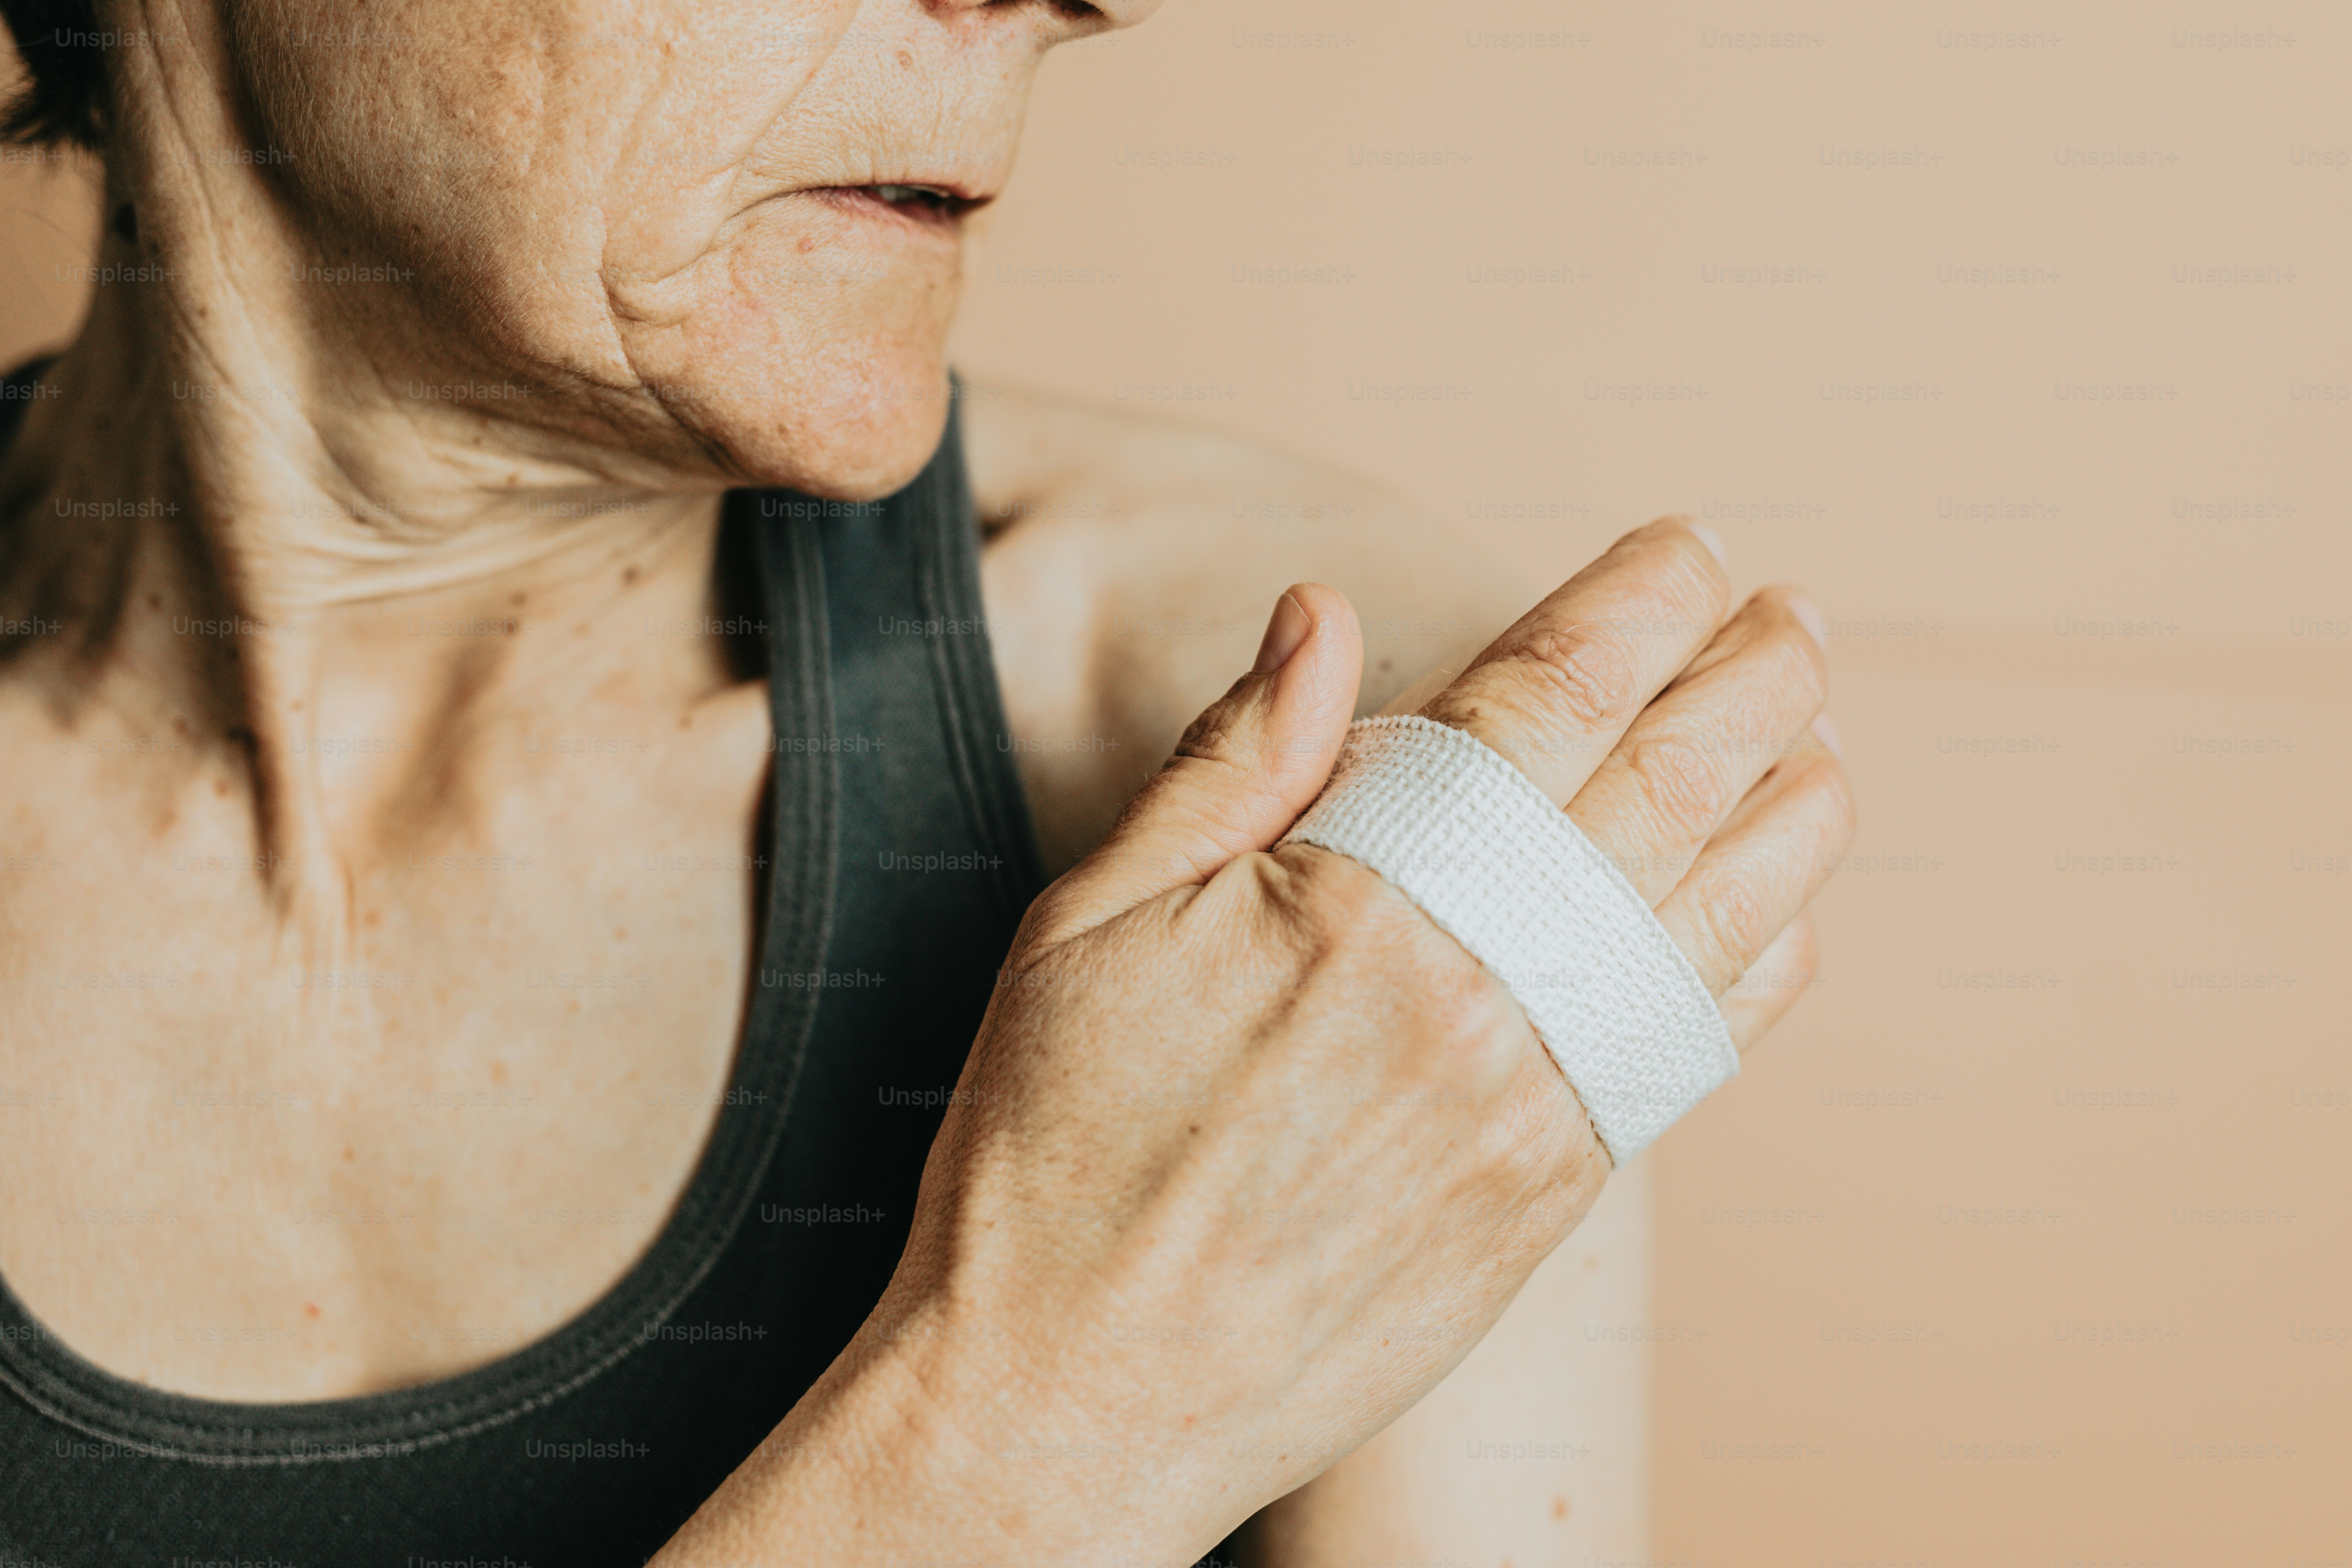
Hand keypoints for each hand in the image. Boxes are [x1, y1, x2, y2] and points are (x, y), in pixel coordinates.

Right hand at [660, 520, 1853, 1567]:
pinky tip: (1780, 912)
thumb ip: (1234, 763)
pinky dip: (1764, 963)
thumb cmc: (1053, 1157)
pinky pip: (1699, 1052)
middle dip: (1753, 679)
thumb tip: (1321, 615)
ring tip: (1819, 741)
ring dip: (1792, 811)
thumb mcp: (1091, 923)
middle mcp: (1480, 993)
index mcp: (1362, 901)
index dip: (1636, 602)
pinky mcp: (1549, 1196)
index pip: (1548, 696)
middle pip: (1673, 787)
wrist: (1072, 1401)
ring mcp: (1533, 1103)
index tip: (1684, 549)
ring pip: (1724, 919)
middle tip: (1787, 618)